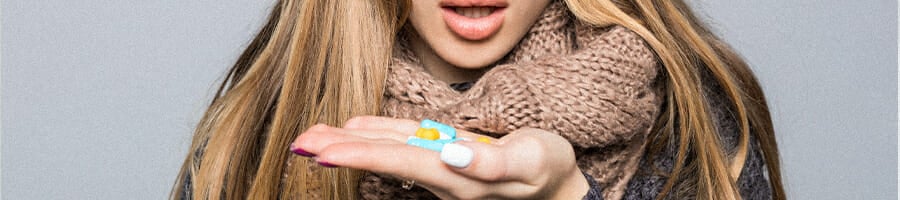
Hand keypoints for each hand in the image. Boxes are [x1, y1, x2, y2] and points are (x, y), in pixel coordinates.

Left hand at [290, 116, 589, 199]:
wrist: (558, 185)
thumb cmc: (549, 172)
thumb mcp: (531, 162)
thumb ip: (492, 165)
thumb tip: (452, 155)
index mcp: (458, 176)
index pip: (401, 161)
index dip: (360, 155)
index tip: (321, 153)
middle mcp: (442, 173)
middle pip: (383, 157)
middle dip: (340, 150)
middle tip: (298, 143)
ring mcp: (443, 166)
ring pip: (389, 149)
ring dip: (350, 142)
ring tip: (314, 137)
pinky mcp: (448, 156)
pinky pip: (407, 143)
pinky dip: (380, 134)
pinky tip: (356, 129)